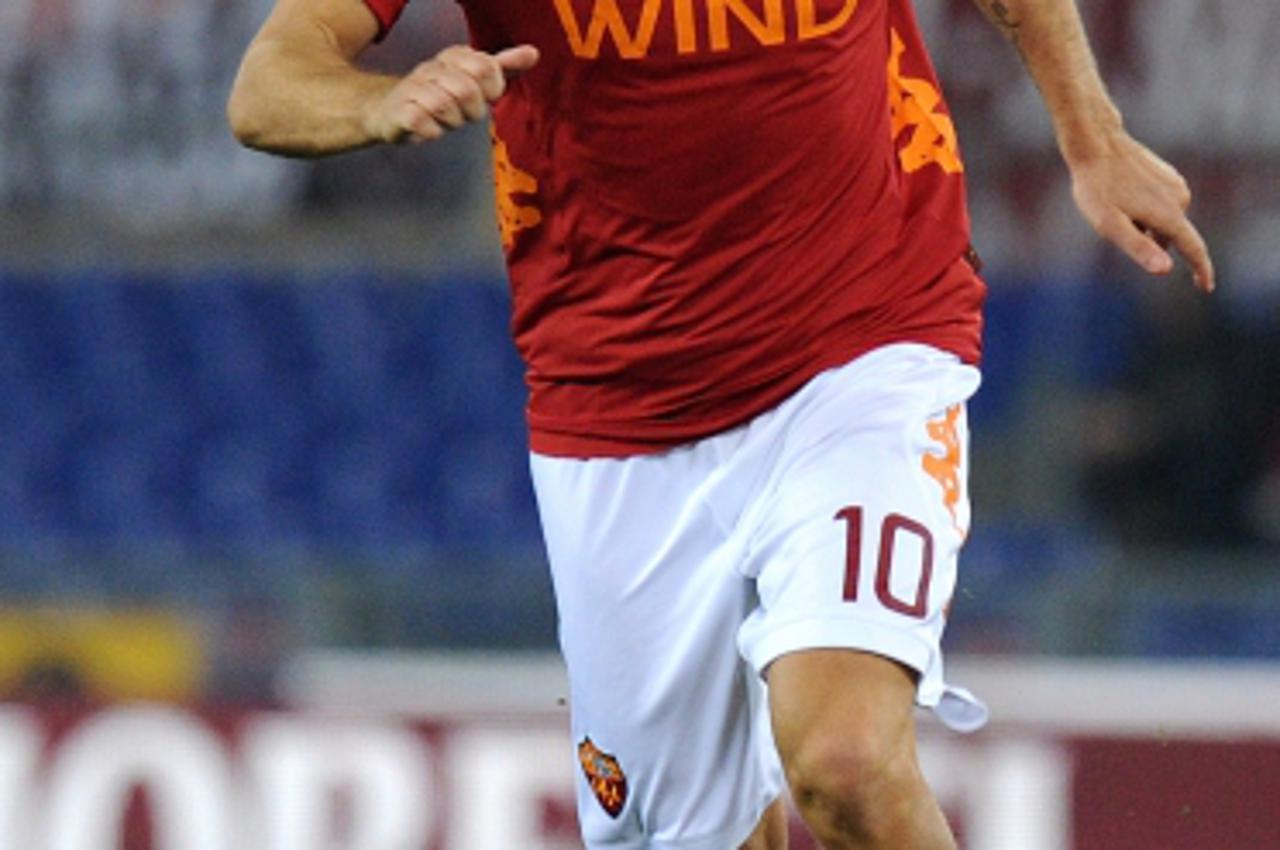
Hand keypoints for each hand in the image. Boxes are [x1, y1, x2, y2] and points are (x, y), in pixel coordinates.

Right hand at [364, 44, 538, 143]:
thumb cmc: (439, 95)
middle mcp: (432, 67)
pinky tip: (428, 128)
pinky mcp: (399, 111)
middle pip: (468, 90)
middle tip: (462, 112)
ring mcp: (413, 88)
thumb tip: (534, 53)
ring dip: (451, 122)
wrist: (390, 110)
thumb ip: (503, 67)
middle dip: (472, 110)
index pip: (486, 67)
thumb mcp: (473, 78)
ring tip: (443, 120)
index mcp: (454, 56)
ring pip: (445, 107)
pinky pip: (423, 123)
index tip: (483, 96)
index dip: (491, 89)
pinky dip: (431, 132)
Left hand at [1068, 131, 1214, 291]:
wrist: (1096, 144)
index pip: (1193, 249)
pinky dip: (1144, 211)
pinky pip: (1160, 206)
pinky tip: (1122, 196)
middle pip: (1169, 236)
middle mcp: (1180, 200)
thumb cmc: (1097, 188)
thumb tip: (1166, 270)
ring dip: (1143, 225)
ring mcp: (1176, 185)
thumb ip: (1138, 247)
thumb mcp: (1109, 224)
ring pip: (1162, 221)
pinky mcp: (1169, 177)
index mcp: (1169, 215)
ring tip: (1115, 206)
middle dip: (1147, 240)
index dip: (1201, 270)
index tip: (1206, 288)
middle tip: (1114, 221)